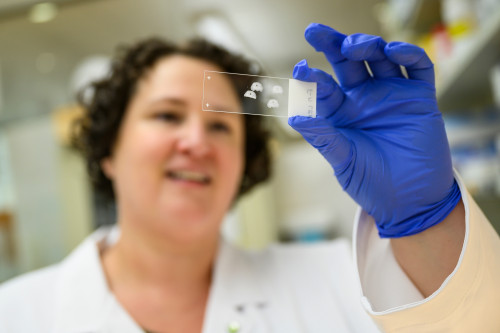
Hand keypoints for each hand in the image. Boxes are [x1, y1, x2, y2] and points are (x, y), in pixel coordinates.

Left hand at [289, 23, 460, 237]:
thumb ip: (323, 137)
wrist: (410, 201)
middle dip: (332, 45)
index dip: (312, 78)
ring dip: (367, 46)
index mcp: (341, 114)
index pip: (324, 88)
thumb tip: (294, 116)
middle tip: (315, 32)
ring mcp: (392, 96)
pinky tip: (393, 51)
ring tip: (354, 46)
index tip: (301, 69)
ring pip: (379, 60)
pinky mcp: (419, 98)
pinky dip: (408, 54)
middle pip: (347, 64)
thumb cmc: (372, 183)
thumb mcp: (343, 160)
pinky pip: (417, 68)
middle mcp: (364, 100)